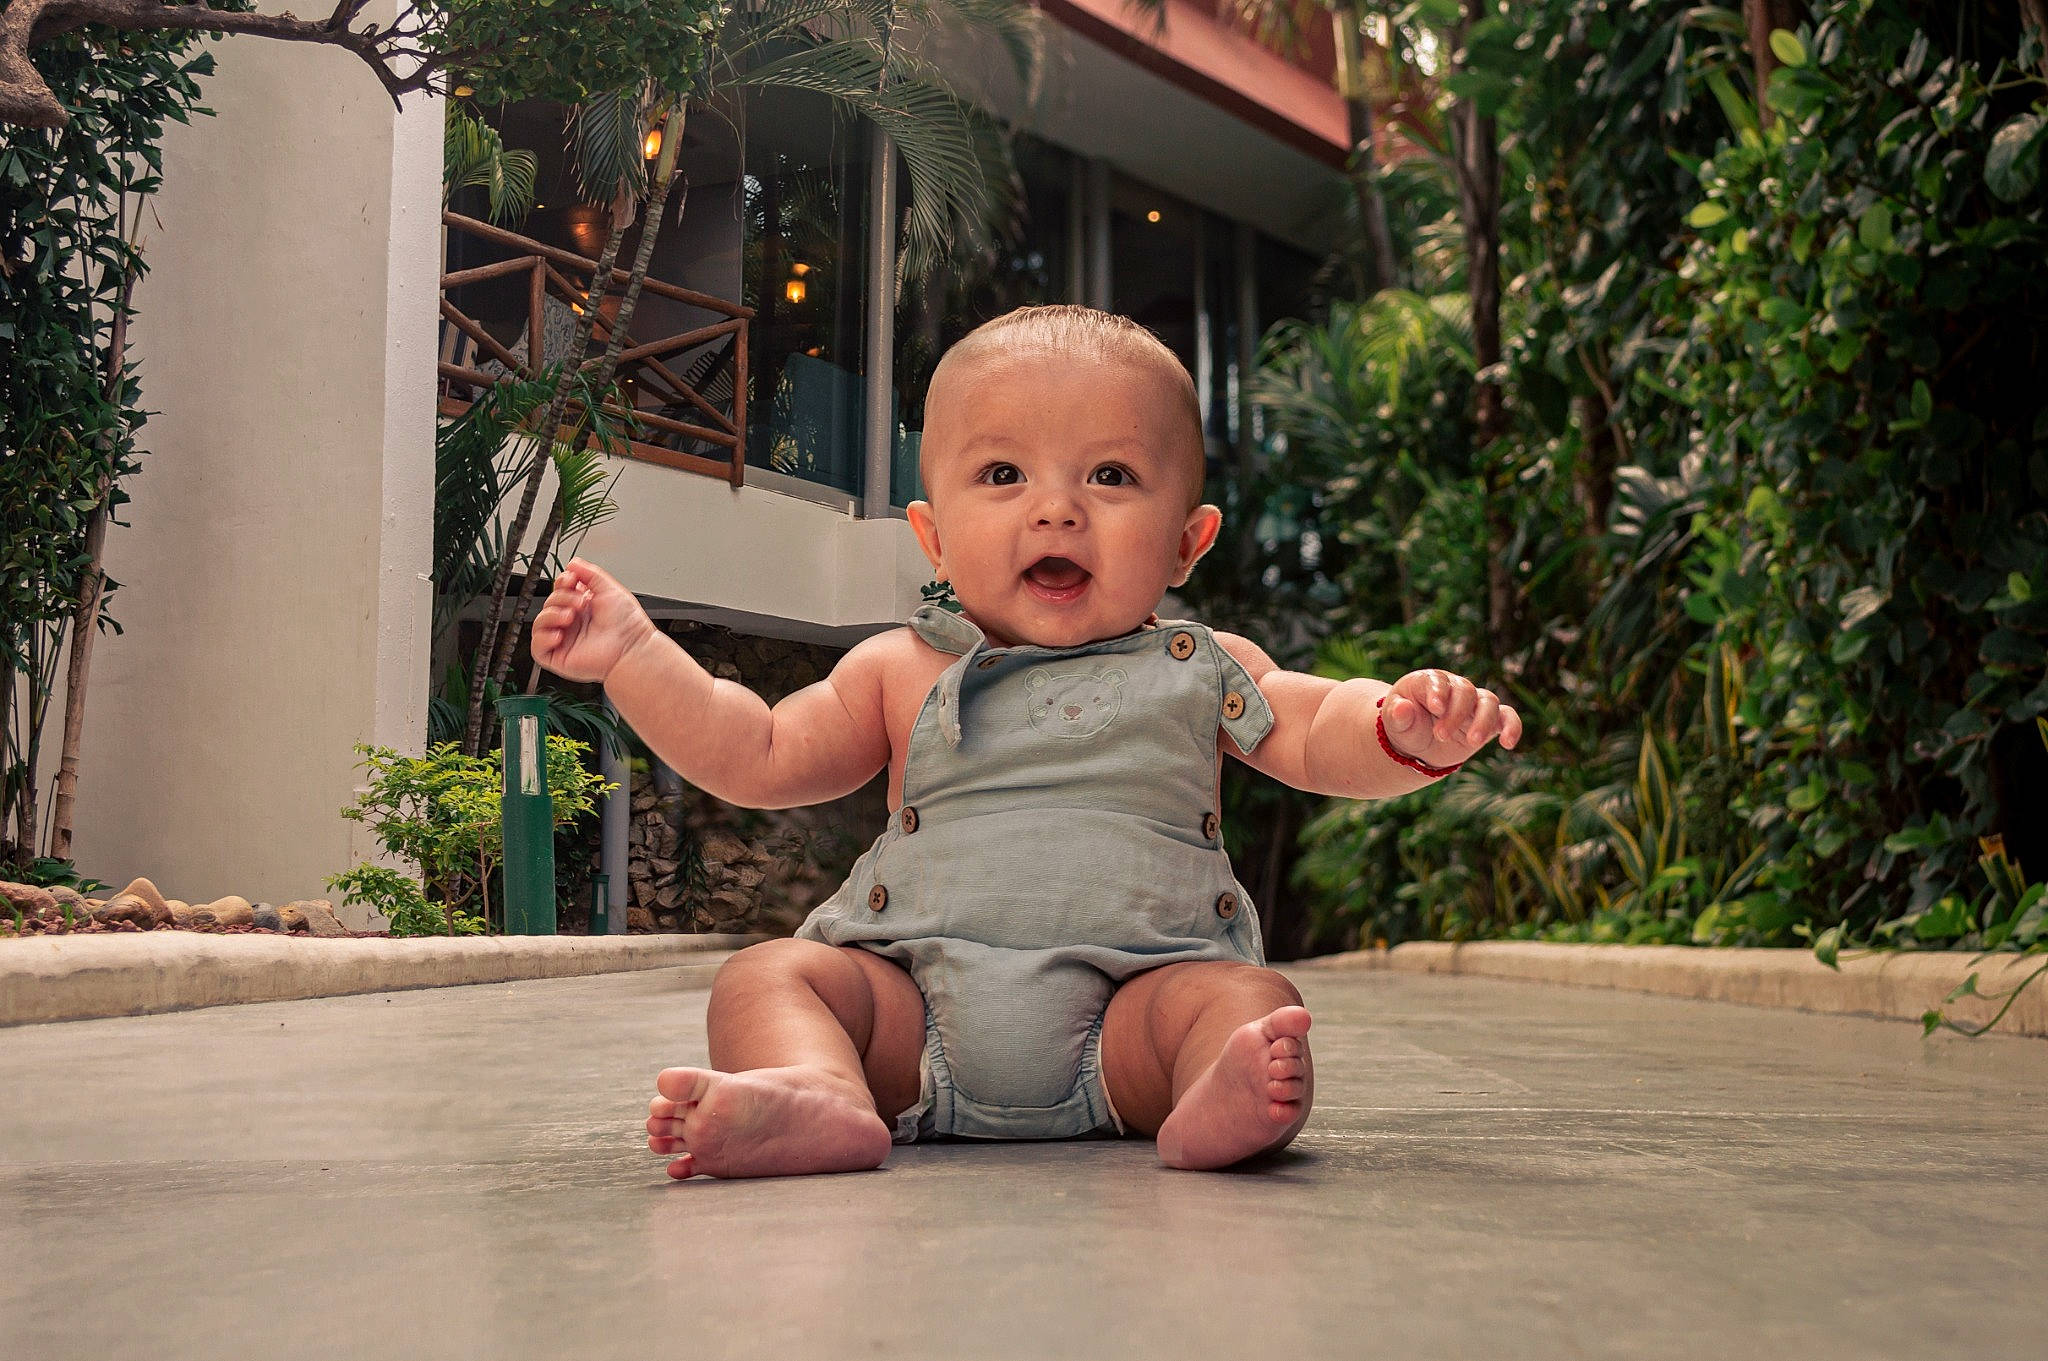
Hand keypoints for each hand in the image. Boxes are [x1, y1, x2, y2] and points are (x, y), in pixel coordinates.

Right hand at [531, 557, 657, 683]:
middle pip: (549, 603)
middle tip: (580, 603)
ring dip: (551, 615)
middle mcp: (572, 622)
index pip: (559, 590)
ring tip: (570, 616)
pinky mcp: (559, 656)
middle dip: (561, 598)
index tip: (572, 580)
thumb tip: (572, 564)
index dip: (561, 583)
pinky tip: (559, 634)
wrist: (631, 647)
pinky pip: (538, 648)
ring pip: (540, 623)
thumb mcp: (609, 588)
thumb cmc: (626, 624)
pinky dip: (543, 638)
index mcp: (582, 606)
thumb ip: (590, 573)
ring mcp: (564, 639)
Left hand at [1381, 668, 1522, 769]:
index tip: (1436, 709)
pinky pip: (1507, 717)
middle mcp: (1454, 688)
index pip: (1437, 680)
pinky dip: (1512, 727)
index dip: (1439, 692)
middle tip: (1441, 736)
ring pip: (1488, 701)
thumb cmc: (1405, 727)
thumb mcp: (1394, 723)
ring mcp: (1473, 703)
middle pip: (1465, 691)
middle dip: (1455, 714)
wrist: (1418, 745)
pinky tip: (1508, 744)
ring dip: (1483, 720)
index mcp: (1428, 682)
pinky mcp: (1488, 721)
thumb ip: (1396, 716)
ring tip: (1473, 742)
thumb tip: (1401, 709)